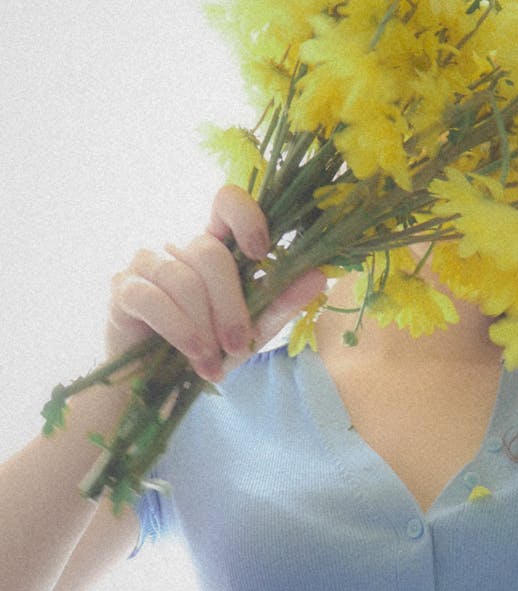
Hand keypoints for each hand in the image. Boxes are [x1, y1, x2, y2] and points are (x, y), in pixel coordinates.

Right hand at [105, 184, 325, 379]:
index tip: (260, 252)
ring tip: (213, 362)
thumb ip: (282, 302)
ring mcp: (148, 264)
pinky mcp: (124, 289)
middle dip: (230, 304)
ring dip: (203, 326)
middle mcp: (180, 248)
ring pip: (183, 279)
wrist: (160, 388)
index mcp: (215, 248)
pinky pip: (152, 299)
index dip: (245, 216)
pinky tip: (193, 356)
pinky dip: (179, 330)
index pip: (225, 201)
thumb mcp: (252, 331)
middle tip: (238, 345)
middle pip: (209, 252)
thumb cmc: (208, 351)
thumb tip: (319, 275)